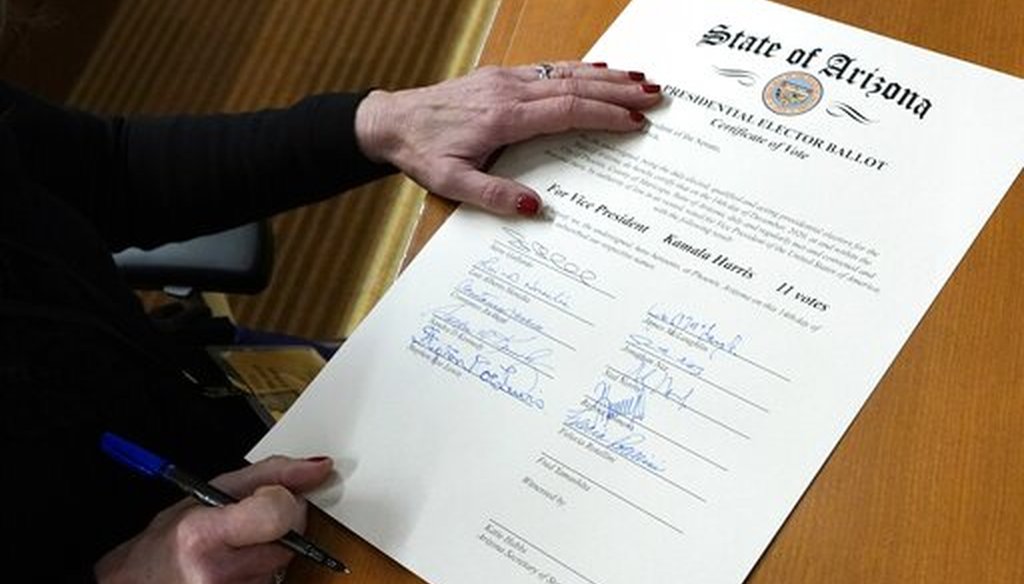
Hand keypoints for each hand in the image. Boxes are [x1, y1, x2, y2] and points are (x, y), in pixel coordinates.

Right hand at [95, 455, 332, 583]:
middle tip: (250, 523)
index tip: (272, 496)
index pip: (279, 514)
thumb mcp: (211, 490)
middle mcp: (218, 574)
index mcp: (204, 536)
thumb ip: (272, 473)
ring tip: (238, 547)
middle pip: (291, 540)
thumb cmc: (171, 539)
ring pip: (287, 563)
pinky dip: (266, 569)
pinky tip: (241, 566)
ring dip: (274, 549)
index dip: (285, 500)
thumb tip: (320, 468)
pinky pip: (276, 579)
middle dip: (282, 524)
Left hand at [355, 61, 661, 215]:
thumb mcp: (450, 184)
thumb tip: (536, 208)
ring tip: (642, 80)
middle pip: (574, 86)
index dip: (603, 116)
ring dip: (606, 76)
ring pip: (565, 72)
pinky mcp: (501, 77)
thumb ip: (493, 196)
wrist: (390, 121)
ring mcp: (506, 79)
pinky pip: (549, 69)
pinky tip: (600, 70)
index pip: (565, 112)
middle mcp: (509, 91)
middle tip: (657, 97)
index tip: (634, 123)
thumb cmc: (421, 153)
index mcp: (503, 118)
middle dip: (618, 92)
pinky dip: (580, 69)